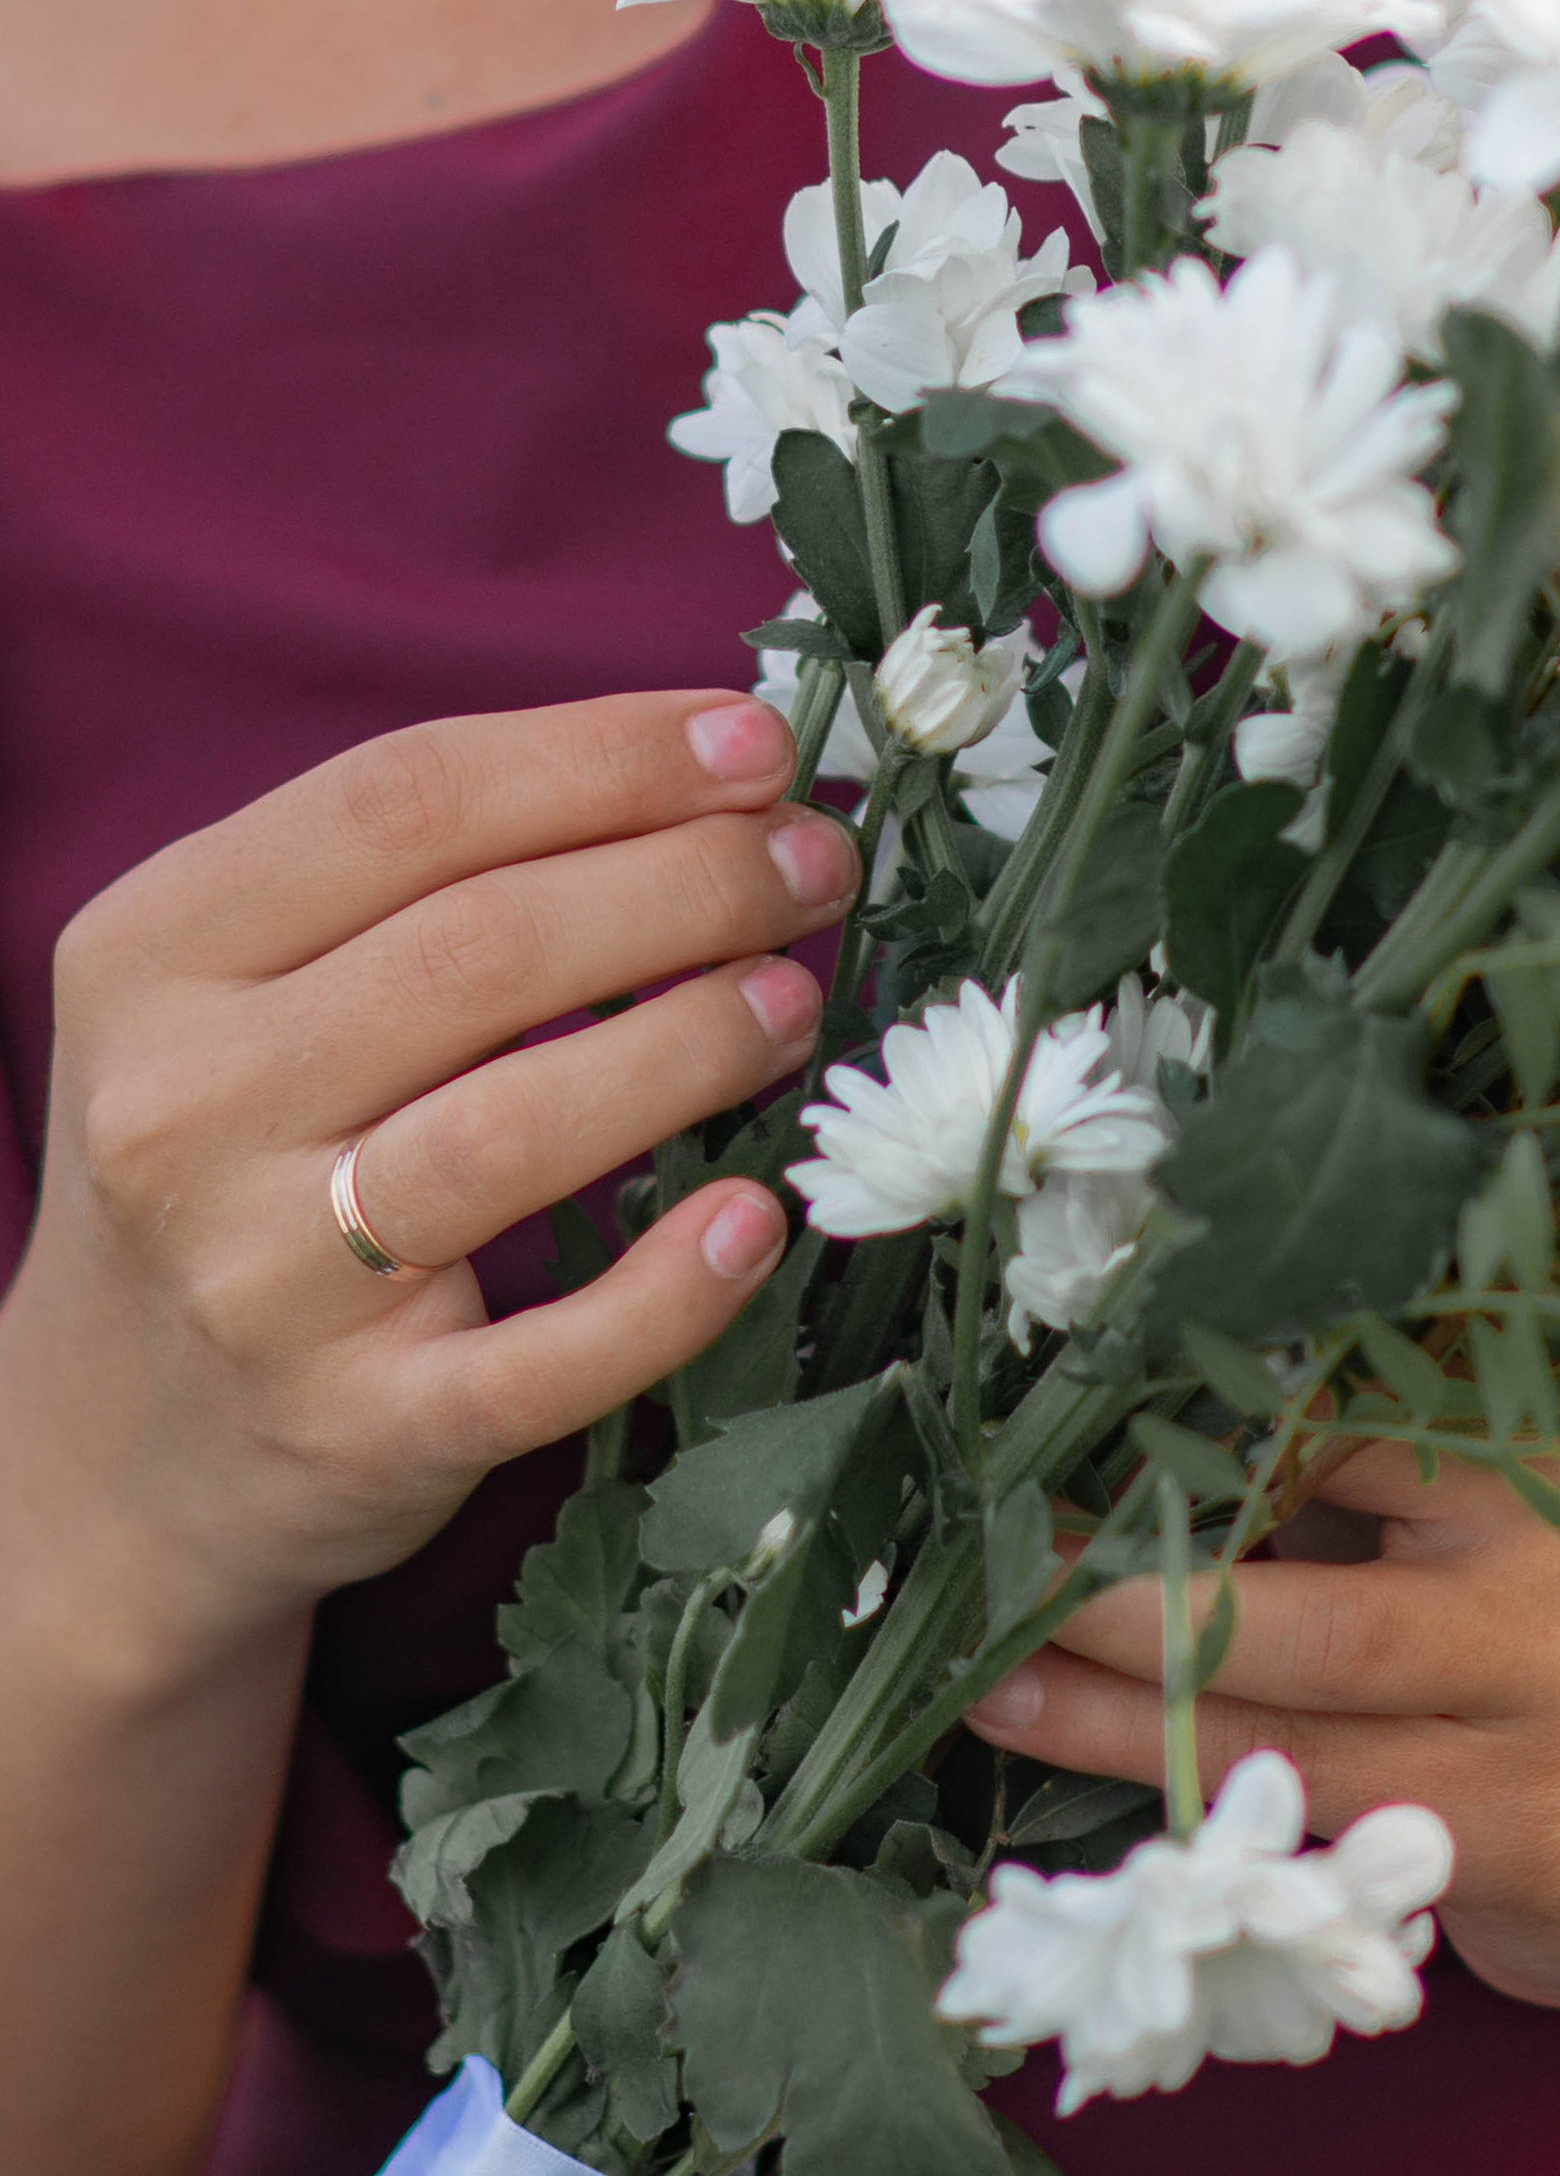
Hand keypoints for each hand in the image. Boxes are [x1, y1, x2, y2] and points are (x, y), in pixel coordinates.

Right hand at [3, 689, 855, 1674]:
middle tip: (812, 866)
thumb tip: (709, 769)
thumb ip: (428, 868)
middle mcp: (185, 1109)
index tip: (756, 742)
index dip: (607, 756)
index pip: (409, 801)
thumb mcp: (244, 980)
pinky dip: (666, 1293)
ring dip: (689, 1046)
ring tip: (794, 1001)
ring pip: (508, 1134)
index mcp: (158, 951)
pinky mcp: (355, 1431)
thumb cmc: (237, 1152)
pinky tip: (757, 1220)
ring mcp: (261, 1284)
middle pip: (481, 950)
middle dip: (689, 884)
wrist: (116, 1449)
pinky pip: (540, 1362)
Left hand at [962, 1438, 1559, 2010]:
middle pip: (1302, 1590)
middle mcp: (1547, 1573)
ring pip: (1290, 1721)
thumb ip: (1382, 1451)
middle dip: (1131, 1589)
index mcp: (1543, 1442)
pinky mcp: (1512, 1843)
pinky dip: (1196, 1794)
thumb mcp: (1525, 1484)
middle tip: (997, 1570)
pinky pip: (1321, 1817)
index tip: (1064, 1411)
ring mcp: (1533, 1722)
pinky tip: (1102, 1781)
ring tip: (997, 1683)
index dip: (1191, 1422)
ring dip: (1123, 1711)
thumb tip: (1150, 1412)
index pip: (1338, 1414)